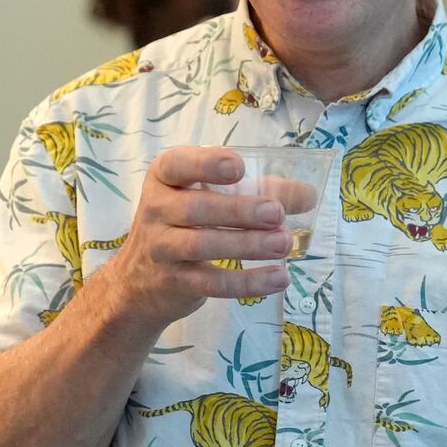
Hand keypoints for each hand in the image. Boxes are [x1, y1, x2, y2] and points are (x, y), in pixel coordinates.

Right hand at [87, 147, 291, 334]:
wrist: (139, 282)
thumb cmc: (184, 225)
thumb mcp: (208, 198)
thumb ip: (257, 191)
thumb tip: (308, 195)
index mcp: (164, 178)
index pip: (177, 164)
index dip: (206, 164)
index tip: (239, 167)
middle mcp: (156, 209)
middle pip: (195, 208)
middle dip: (238, 210)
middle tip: (276, 213)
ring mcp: (161, 248)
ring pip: (202, 245)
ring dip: (246, 245)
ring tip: (284, 244)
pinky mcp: (174, 283)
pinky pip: (211, 282)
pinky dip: (246, 282)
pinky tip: (278, 279)